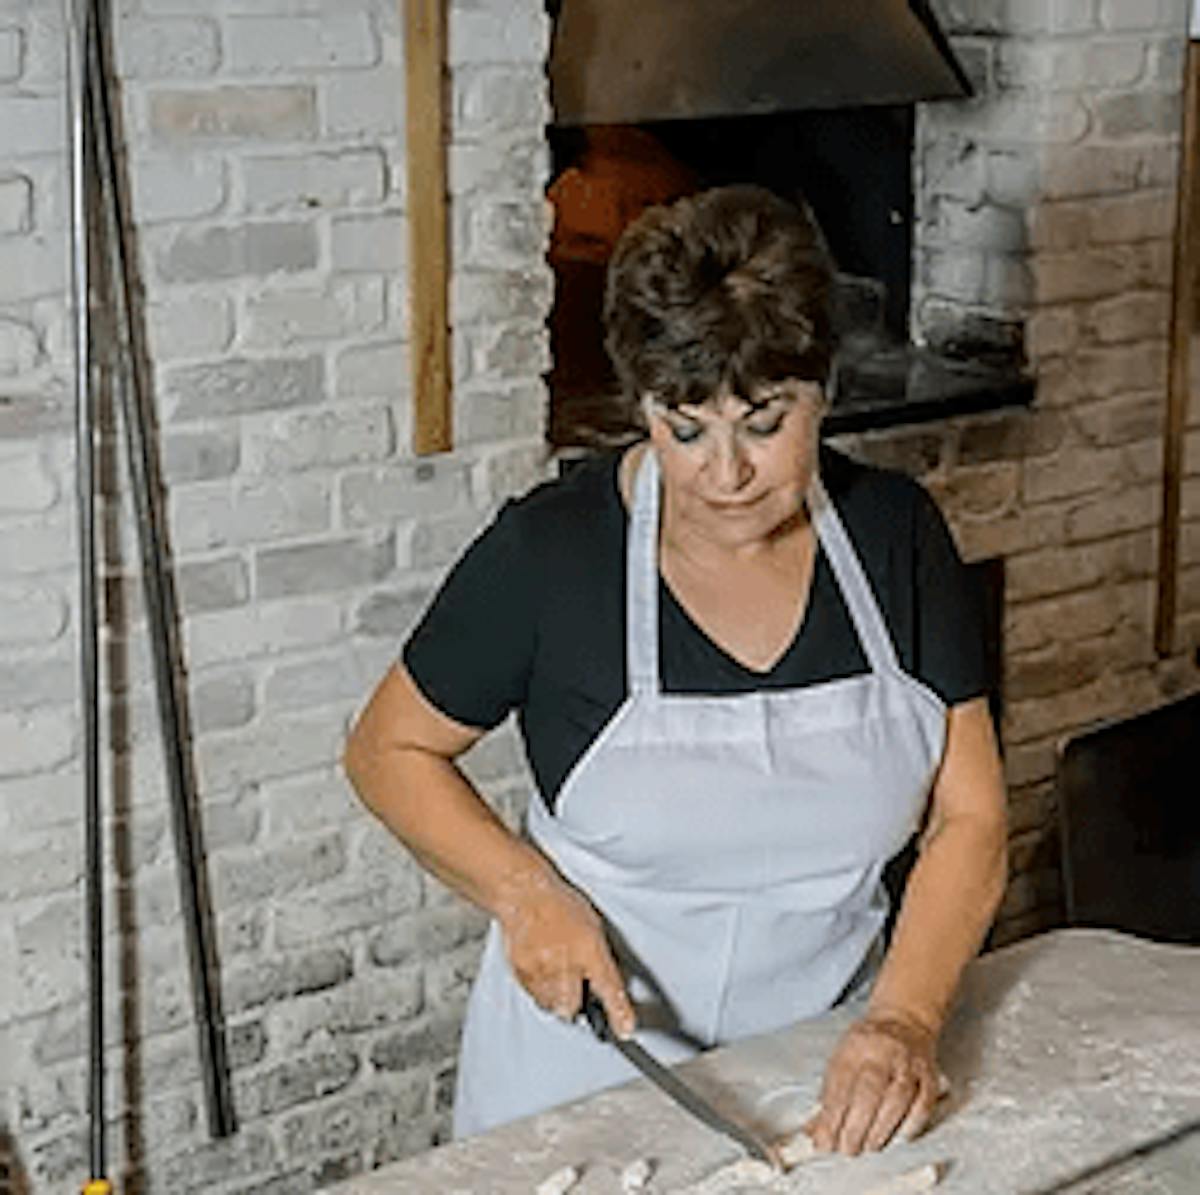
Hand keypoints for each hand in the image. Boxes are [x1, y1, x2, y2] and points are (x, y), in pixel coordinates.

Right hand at [495, 864, 635, 1036]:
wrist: (525, 894)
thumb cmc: (560, 905)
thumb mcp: (592, 926)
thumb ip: (599, 958)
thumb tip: (605, 986)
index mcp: (589, 949)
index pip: (609, 988)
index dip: (618, 1013)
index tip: (625, 1029)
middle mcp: (565, 962)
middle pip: (572, 1007)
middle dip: (576, 1002)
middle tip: (575, 984)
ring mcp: (541, 969)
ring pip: (552, 1004)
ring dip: (557, 997)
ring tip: (555, 971)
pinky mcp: (522, 972)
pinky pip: (534, 995)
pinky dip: (539, 989)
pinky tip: (541, 967)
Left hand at [803, 1011, 940, 1155]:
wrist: (905, 1019)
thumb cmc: (869, 1044)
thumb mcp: (842, 1058)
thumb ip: (828, 1094)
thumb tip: (814, 1131)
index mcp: (855, 1045)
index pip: (840, 1083)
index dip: (831, 1116)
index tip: (824, 1140)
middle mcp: (882, 1051)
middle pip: (869, 1091)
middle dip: (855, 1127)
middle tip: (846, 1149)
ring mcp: (908, 1062)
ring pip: (897, 1098)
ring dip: (881, 1128)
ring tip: (868, 1146)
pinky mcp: (929, 1074)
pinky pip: (923, 1103)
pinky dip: (912, 1123)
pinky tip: (900, 1136)